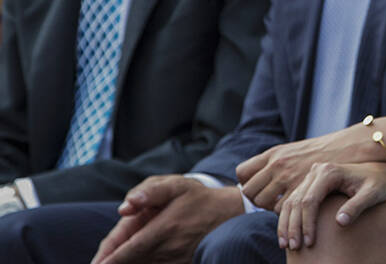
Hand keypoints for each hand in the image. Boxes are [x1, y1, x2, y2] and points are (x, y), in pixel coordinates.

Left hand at [90, 175, 241, 263]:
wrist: (229, 214)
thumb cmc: (198, 198)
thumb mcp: (176, 185)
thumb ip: (149, 191)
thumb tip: (124, 207)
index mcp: (164, 228)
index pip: (128, 250)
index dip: (109, 259)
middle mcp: (168, 248)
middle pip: (131, 262)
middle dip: (114, 262)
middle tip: (98, 263)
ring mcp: (175, 260)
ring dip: (128, 263)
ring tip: (110, 261)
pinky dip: (143, 263)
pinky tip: (133, 259)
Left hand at [236, 127, 369, 210]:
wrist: (350, 147)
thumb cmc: (325, 150)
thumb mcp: (296, 150)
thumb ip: (278, 162)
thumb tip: (262, 175)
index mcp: (275, 153)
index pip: (242, 172)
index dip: (247, 183)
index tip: (258, 188)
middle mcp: (278, 164)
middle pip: (249, 191)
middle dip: (256, 200)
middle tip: (269, 202)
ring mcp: (288, 177)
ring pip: (261, 202)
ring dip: (268, 208)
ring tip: (280, 208)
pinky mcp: (300, 190)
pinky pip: (280, 209)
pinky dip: (284, 212)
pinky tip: (294, 209)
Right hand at [276, 161, 385, 249]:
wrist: (379, 172)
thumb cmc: (377, 183)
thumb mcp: (372, 194)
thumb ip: (356, 206)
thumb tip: (340, 222)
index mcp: (329, 172)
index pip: (310, 200)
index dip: (307, 223)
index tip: (309, 242)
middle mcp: (317, 171)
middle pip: (297, 201)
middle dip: (293, 226)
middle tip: (293, 247)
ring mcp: (312, 176)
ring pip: (291, 201)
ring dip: (286, 224)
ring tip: (285, 244)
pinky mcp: (311, 183)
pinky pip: (294, 201)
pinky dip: (288, 218)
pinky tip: (287, 234)